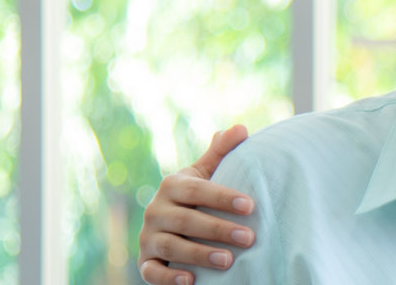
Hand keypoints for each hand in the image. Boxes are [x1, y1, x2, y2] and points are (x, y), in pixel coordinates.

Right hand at [139, 125, 255, 284]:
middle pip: (186, 220)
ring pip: (171, 247)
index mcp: (172, 186)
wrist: (166, 228)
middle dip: (218, 229)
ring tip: (228, 261)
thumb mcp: (202, 175)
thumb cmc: (193, 199)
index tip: (250, 205)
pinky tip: (191, 281)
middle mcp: (155, 211)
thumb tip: (240, 127)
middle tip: (249, 238)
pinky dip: (169, 278)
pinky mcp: (145, 263)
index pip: (197, 190)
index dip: (222, 197)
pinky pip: (152, 272)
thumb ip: (220, 153)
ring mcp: (148, 238)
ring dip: (199, 254)